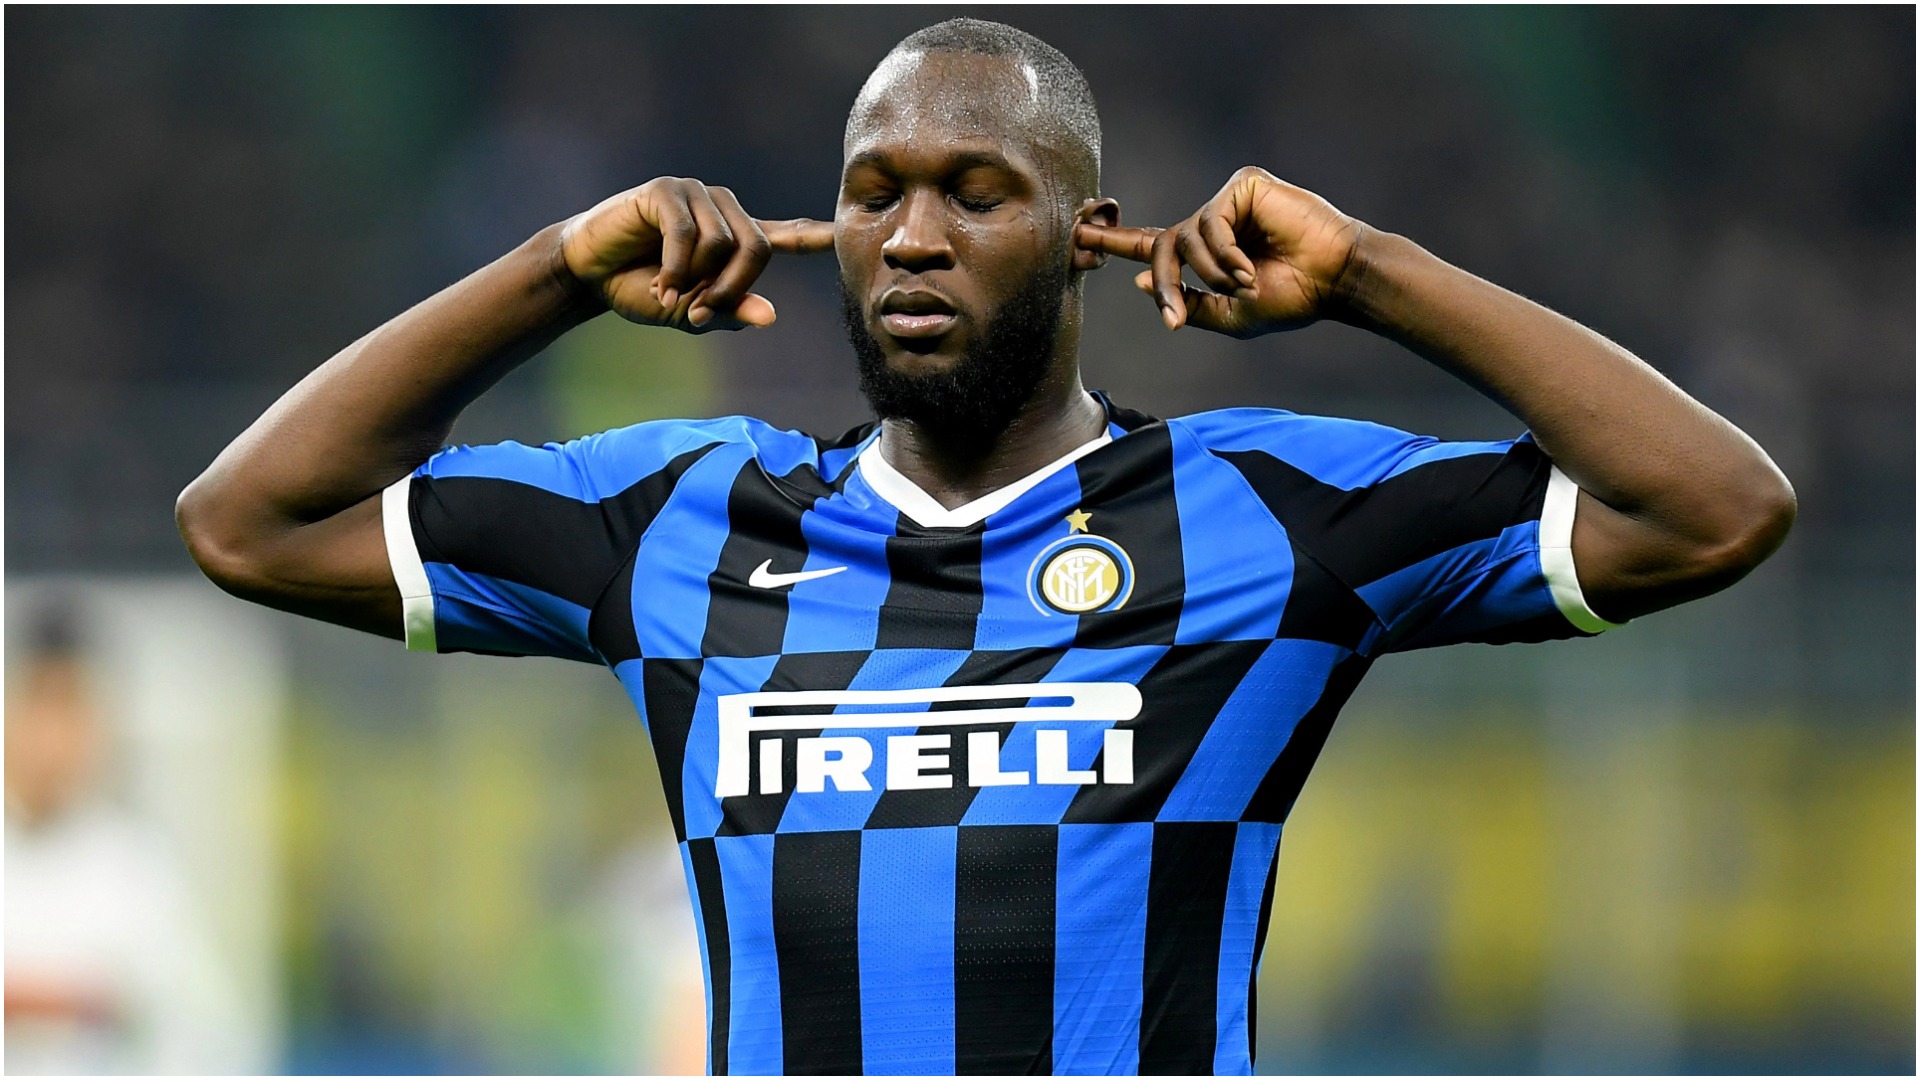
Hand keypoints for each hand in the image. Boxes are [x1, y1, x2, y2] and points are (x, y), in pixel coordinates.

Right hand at [559, 177, 832, 331]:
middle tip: (701, 310)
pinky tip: (660, 282)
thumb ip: (729, 311)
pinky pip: (688, 232)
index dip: (814, 236)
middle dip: (732, 287)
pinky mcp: (665, 191)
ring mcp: (695, 194)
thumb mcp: (689, 311)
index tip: (843, 235)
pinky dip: (675, 267)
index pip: (784, 235)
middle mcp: (721, 210)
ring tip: (670, 293)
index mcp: (733, 237)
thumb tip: (770, 316)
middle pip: (757, 248)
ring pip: (724, 242)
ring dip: (697, 279)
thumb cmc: (639, 289)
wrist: (588, 275)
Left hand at [1075, 167, 1363, 337]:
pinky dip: (1223, 253)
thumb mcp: (1231, 316)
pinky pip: (1208, 223)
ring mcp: (1227, 202)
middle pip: (1162, 245)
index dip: (1116, 242)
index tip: (1079, 234)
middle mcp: (1213, 224)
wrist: (1335, 280)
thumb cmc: (1294, 298)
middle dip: (1168, 282)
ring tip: (1242, 285)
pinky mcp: (1242, 186)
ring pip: (1184, 237)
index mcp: (1208, 253)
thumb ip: (1189, 302)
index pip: (1153, 243)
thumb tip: (1143, 283)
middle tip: (1177, 315)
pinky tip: (1248, 267)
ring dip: (1208, 274)